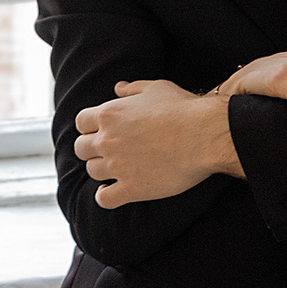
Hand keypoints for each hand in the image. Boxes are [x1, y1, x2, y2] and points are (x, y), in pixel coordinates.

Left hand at [73, 79, 241, 206]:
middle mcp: (107, 140)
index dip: (90, 127)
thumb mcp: (156, 88)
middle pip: (81, 148)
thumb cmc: (183, 109)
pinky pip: (104, 198)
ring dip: (101, 170)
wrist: (205, 136)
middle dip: (92, 149)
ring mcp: (117, 166)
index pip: (81, 123)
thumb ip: (132, 88)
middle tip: (109, 151)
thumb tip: (117, 88)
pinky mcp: (131, 189)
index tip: (102, 131)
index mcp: (109, 114)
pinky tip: (114, 191)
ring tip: (117, 169)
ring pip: (92, 172)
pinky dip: (105, 196)